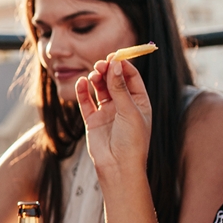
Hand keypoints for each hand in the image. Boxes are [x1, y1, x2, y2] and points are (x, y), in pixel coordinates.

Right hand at [75, 58, 151, 176]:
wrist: (118, 167)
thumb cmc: (132, 141)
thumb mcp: (129, 111)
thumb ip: (120, 88)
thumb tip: (114, 64)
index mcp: (139, 102)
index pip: (131, 78)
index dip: (123, 66)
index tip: (114, 56)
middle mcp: (123, 105)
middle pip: (114, 81)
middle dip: (107, 71)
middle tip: (100, 64)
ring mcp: (107, 112)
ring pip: (100, 89)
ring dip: (96, 80)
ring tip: (93, 75)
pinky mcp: (93, 120)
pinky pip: (86, 102)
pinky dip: (83, 92)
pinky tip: (82, 83)